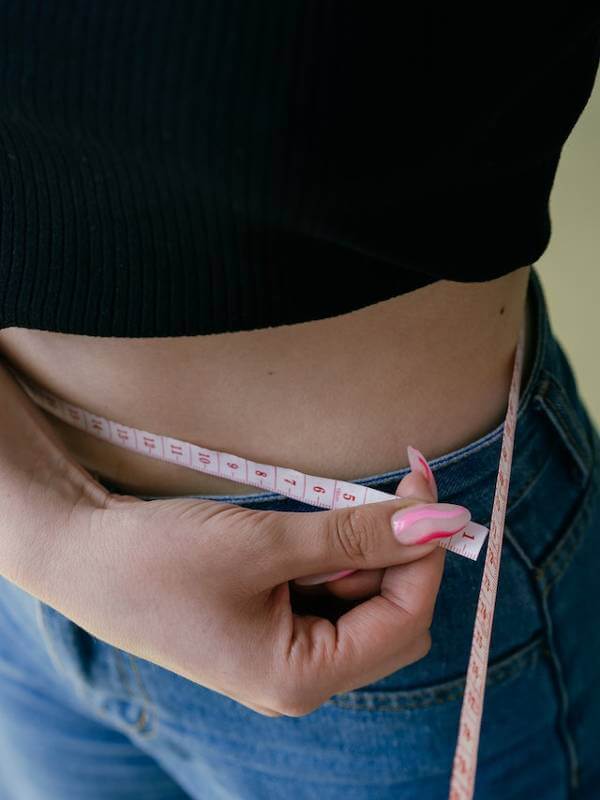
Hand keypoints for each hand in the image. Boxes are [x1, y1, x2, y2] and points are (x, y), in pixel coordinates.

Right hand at [35, 456, 466, 718]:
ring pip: (362, 600)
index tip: (428, 491)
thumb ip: (357, 533)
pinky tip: (310, 527)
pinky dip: (335, 554)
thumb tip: (436, 521)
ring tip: (324, 511)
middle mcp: (300, 676)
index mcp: (300, 678)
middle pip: (392, 617)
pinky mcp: (270, 623)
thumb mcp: (266, 542)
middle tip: (390, 491)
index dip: (425, 554)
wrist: (84, 556)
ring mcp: (284, 650)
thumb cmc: (161, 560)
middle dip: (397, 553)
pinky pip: (328, 592)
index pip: (404, 620)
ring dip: (363, 549)